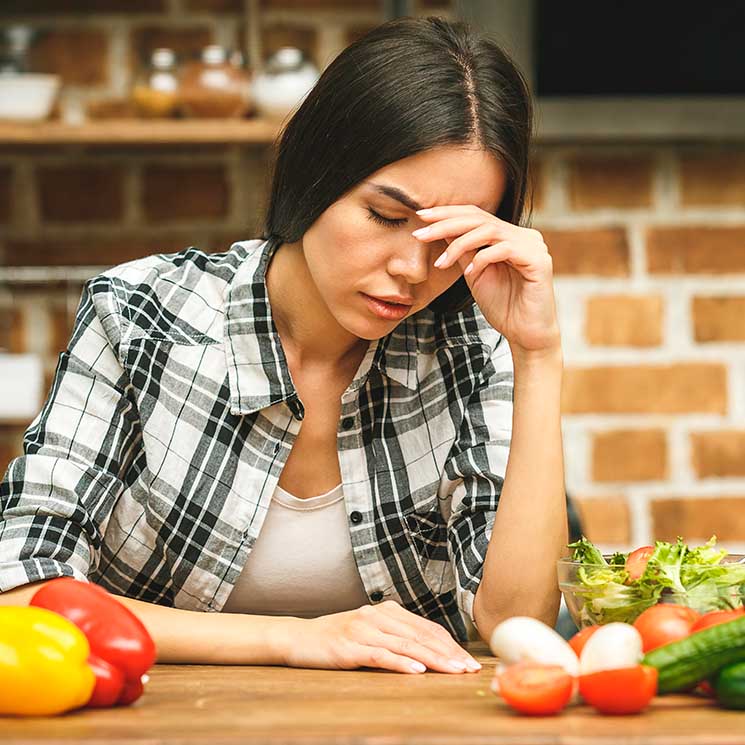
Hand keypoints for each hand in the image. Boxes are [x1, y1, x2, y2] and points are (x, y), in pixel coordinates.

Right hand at [282, 601, 481, 673]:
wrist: (299, 637)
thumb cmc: (337, 638)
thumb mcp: (370, 631)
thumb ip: (396, 636)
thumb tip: (430, 652)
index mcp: (387, 611)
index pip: (427, 628)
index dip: (450, 644)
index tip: (468, 660)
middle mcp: (378, 616)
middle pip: (421, 635)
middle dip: (449, 653)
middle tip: (469, 668)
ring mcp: (364, 630)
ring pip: (406, 645)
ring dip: (433, 659)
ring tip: (452, 671)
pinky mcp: (351, 647)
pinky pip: (381, 655)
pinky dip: (402, 664)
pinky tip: (418, 671)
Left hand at [413, 206, 559, 356]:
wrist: (526, 335)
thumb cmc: (503, 307)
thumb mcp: (474, 274)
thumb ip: (463, 251)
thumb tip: (441, 229)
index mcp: (509, 236)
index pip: (475, 215)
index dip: (448, 213)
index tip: (421, 217)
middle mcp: (523, 235)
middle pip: (480, 218)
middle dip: (446, 224)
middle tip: (420, 234)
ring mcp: (533, 245)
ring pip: (489, 230)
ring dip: (459, 244)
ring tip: (441, 263)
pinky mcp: (538, 260)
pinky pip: (504, 249)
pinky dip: (482, 259)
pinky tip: (470, 273)